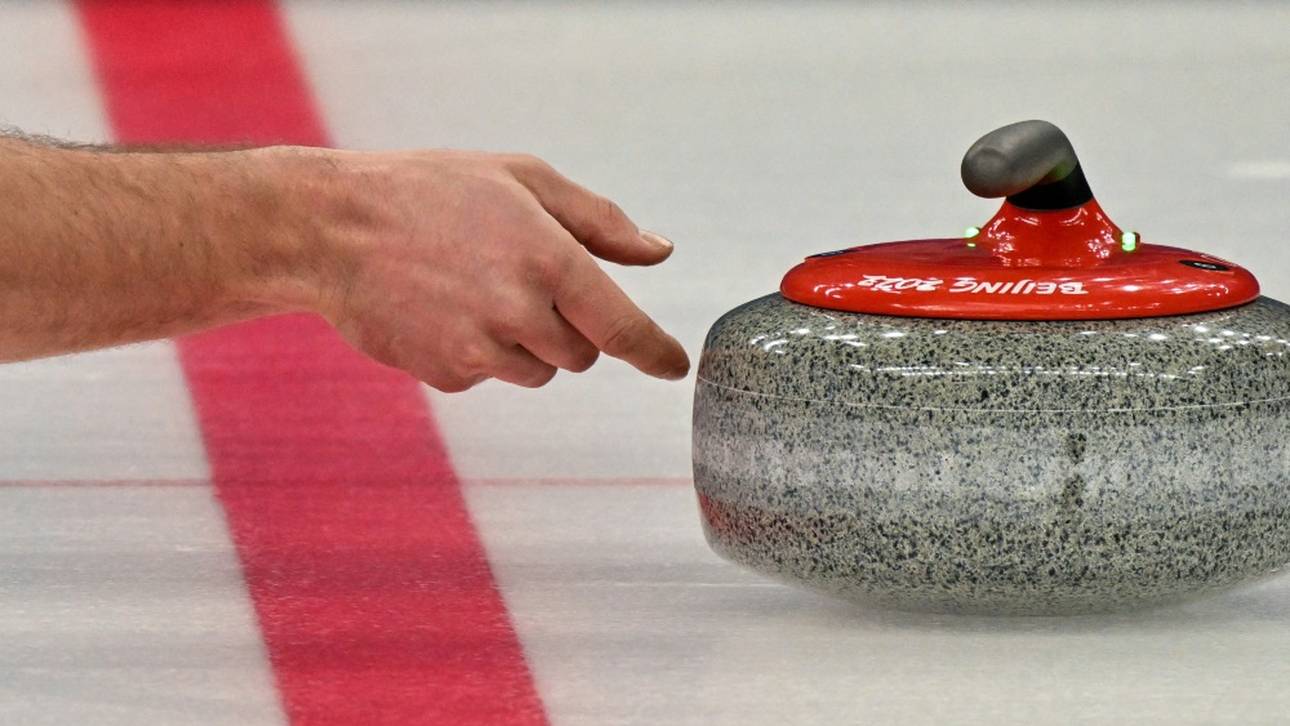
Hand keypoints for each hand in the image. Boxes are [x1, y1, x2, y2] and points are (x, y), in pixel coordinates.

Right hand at [293, 148, 689, 391]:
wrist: (332, 229)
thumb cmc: (432, 191)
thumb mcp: (523, 179)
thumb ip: (599, 221)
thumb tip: (659, 251)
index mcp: (549, 259)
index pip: (622, 327)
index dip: (655, 352)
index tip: (674, 367)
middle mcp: (520, 312)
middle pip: (581, 354)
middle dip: (566, 326)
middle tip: (518, 280)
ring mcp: (480, 350)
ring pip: (538, 370)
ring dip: (524, 342)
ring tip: (474, 289)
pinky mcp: (446, 376)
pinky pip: (488, 376)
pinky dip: (478, 352)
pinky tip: (442, 308)